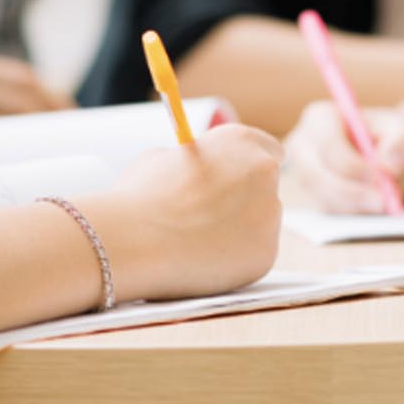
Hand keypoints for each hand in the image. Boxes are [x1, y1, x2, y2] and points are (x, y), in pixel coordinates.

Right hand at [86, 123, 283, 301]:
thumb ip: (194, 163)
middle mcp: (265, 171)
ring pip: (261, 225)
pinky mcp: (266, 253)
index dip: (247, 170)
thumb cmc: (139, 198)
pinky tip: (203, 262)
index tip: (233, 183)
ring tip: (197, 244)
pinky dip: (234, 261)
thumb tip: (198, 172)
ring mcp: (270, 213)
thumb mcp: (162, 159)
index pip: (267, 151)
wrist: (133, 241)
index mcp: (242, 141)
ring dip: (239, 232)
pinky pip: (254, 256)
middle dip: (247, 202)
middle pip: (268, 188)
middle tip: (214, 219)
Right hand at [282, 100, 403, 213]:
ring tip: (385, 204)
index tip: (381, 177)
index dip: (353, 165)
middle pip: (315, 175)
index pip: (328, 144)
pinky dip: (352, 214)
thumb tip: (389, 166)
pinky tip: (373, 209)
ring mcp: (303, 174)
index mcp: (319, 118)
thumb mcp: (401, 130)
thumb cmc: (388, 136)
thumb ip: (400, 142)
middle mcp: (302, 146)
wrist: (385, 154)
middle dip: (350, 192)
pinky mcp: (312, 197)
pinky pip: (328, 211)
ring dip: (355, 206)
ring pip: (322, 197)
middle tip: (382, 202)